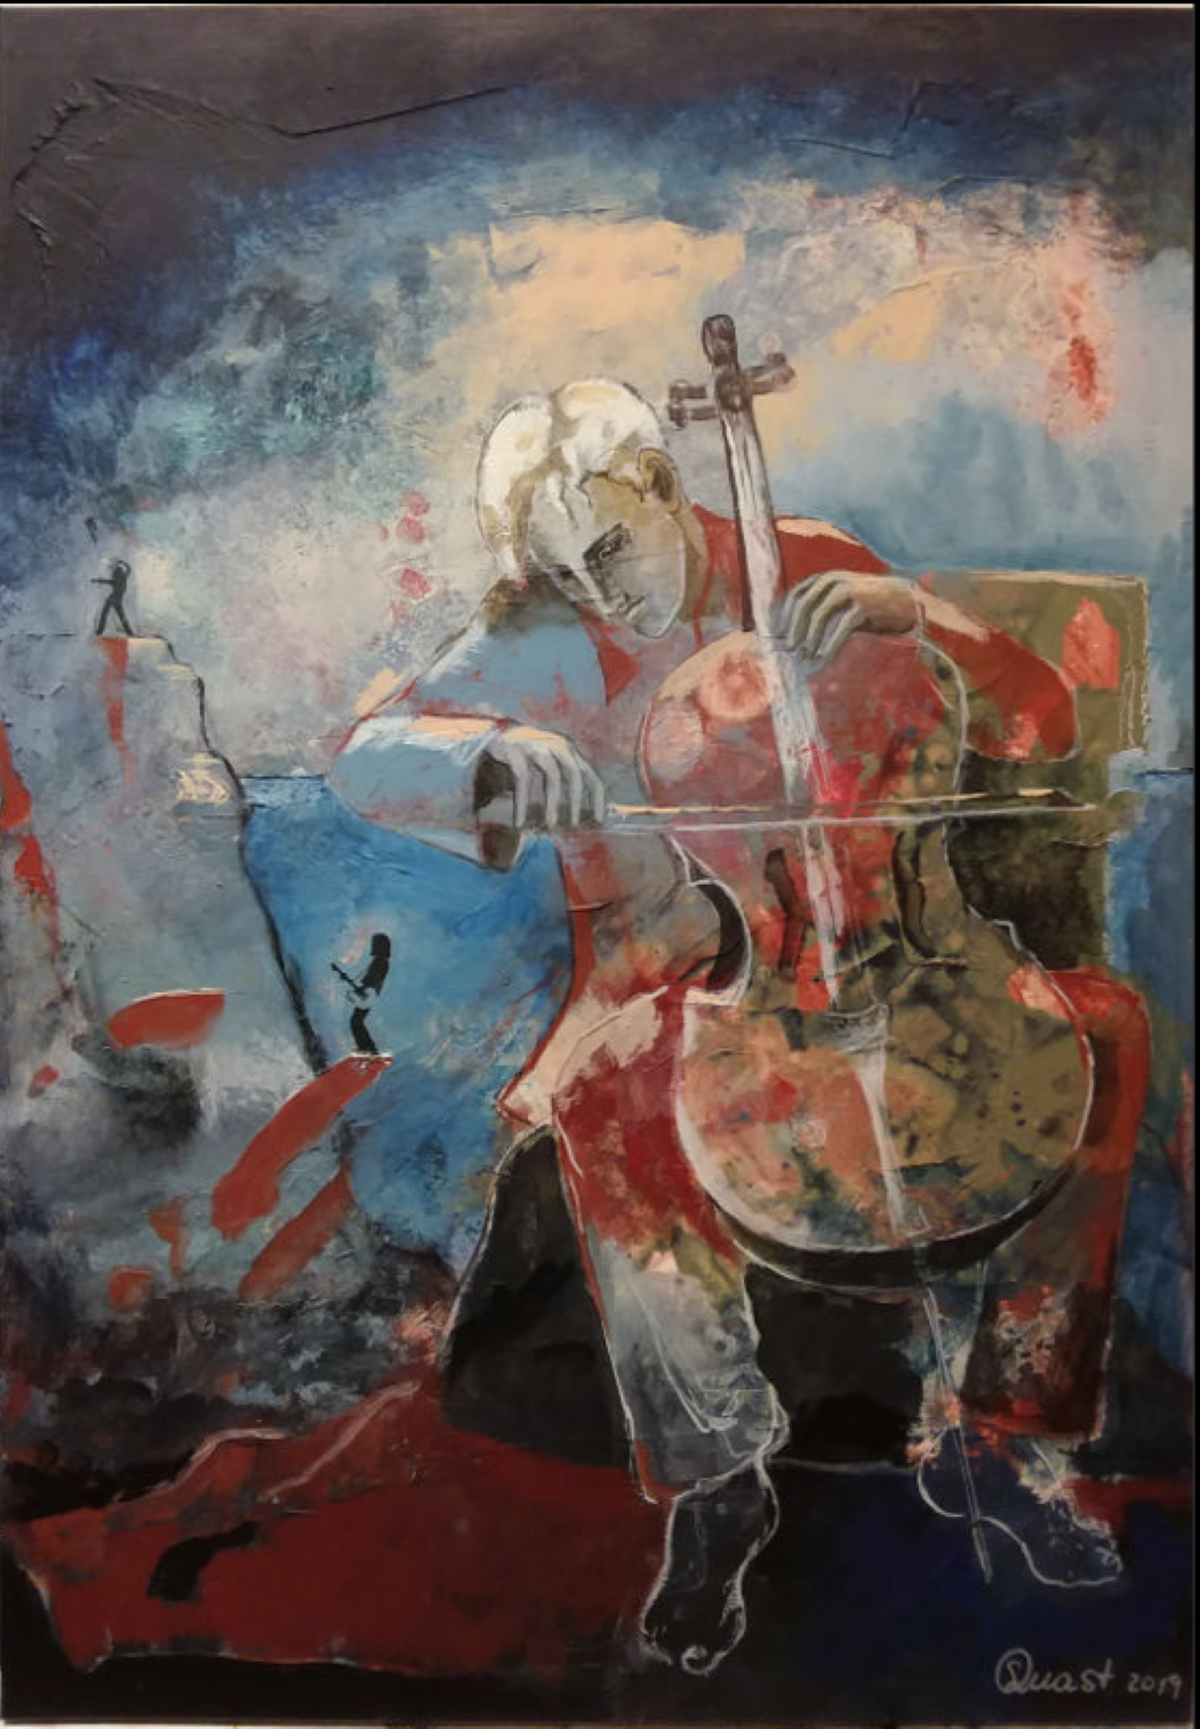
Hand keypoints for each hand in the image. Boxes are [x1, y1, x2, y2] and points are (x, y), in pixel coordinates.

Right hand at [477, 725, 605, 830]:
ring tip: (550, 824)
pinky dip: (523, 803)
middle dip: (576, 802)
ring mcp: (537, 745)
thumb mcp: (551, 761)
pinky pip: (523, 779)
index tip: (598, 819)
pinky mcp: (516, 749)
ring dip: (553, 803)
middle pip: (574, 774)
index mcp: (570, 750)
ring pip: (552, 776)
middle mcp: (557, 744)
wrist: (495, 732)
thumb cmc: (527, 753)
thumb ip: (564, 776)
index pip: (591, 775)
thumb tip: (577, 809)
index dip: (597, 798)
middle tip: (573, 825)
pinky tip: (520, 821)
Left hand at [775, 571, 919, 666]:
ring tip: (805, 656)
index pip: (796, 595)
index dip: (783, 615)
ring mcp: (849, 591)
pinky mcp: (863, 605)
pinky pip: (841, 627)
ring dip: (809, 639)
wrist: (908, 601)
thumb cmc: (872, 606)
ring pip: (819, 615)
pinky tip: (823, 656)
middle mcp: (834, 581)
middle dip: (793, 629)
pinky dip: (830, 643)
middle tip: (789, 649)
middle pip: (803, 605)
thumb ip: (822, 614)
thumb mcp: (843, 605)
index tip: (777, 635)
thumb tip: (795, 637)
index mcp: (826, 579)